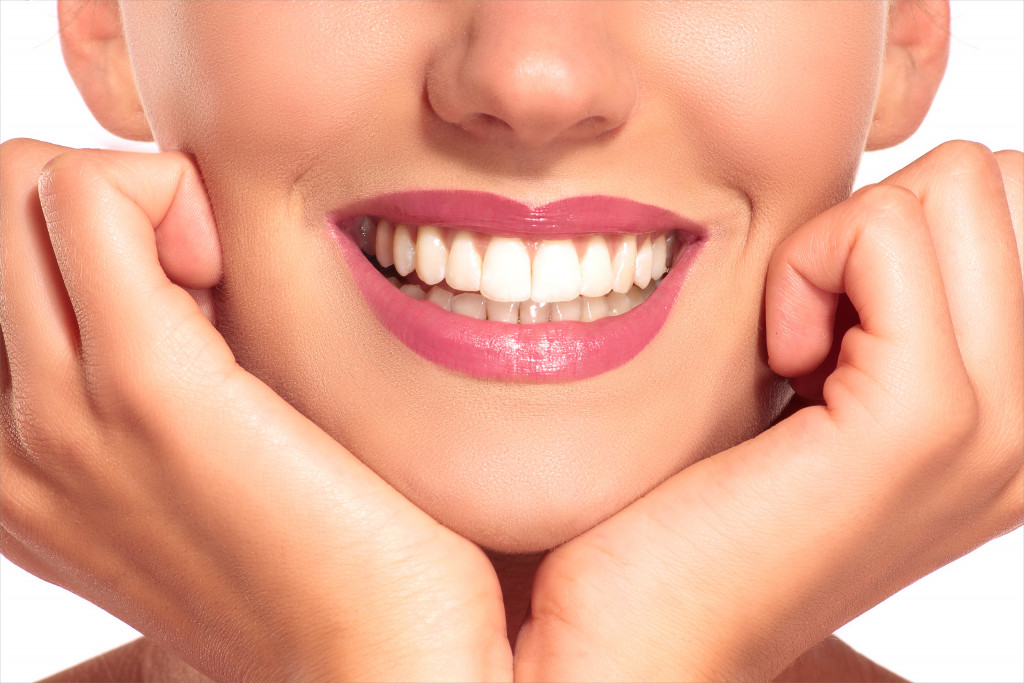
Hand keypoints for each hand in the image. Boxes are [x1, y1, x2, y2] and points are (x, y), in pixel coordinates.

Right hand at [0, 140, 511, 681]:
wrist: (372, 666)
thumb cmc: (318, 554)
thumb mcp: (199, 463)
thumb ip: (160, 381)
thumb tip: (186, 279)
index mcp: (19, 455)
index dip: (92, 248)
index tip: (188, 295)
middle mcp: (9, 437)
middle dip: (103, 204)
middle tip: (198, 269)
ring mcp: (58, 414)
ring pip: (18, 189)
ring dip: (131, 197)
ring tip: (212, 275)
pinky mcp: (146, 390)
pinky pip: (85, 198)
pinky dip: (166, 193)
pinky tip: (231, 270)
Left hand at [515, 141, 1023, 680]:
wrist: (652, 625)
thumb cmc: (715, 497)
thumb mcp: (828, 387)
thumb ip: (890, 307)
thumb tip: (898, 207)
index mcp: (1019, 407)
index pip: (1009, 204)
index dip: (898, 233)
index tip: (831, 327)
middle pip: (989, 182)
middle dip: (873, 229)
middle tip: (807, 331)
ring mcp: (1000, 422)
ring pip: (955, 185)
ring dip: (837, 247)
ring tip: (793, 353)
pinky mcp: (923, 418)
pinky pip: (883, 232)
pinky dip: (804, 270)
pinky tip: (777, 363)